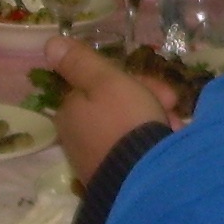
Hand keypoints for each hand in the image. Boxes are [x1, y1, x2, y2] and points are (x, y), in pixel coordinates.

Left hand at [44, 35, 181, 181]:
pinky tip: (164, 147)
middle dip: (146, 101)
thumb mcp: (106, 81)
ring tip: (174, 129)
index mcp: (70, 110)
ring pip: (125, 129)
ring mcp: (91, 160)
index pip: (99, 85)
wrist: (141, 178)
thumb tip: (50, 44)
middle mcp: (74, 136)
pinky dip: (146, 145)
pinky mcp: (110, 179)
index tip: (160, 88)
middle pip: (113, 107)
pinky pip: (130, 152)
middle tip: (172, 105)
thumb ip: (80, 62)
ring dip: (152, 122)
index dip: (133, 81)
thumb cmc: (126, 120)